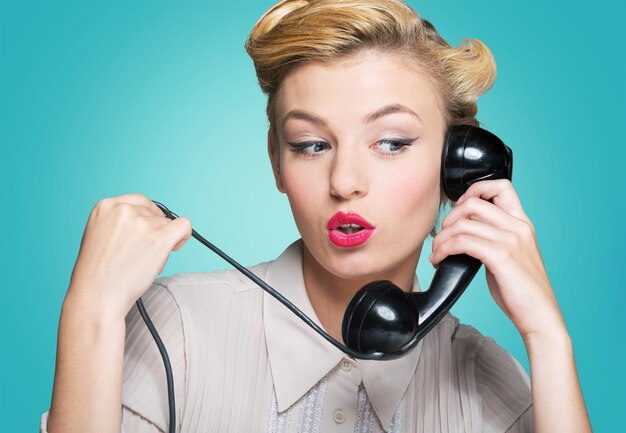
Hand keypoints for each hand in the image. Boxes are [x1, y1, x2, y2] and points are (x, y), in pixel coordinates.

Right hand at [66, 193, 191, 319]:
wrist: (96, 296)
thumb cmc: (97, 274)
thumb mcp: (98, 235)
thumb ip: (119, 223)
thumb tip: (150, 219)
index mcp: (105, 206)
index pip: (138, 201)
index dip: (148, 215)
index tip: (149, 228)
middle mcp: (123, 210)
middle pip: (154, 214)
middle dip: (153, 232)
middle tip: (141, 254)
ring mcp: (142, 223)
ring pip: (166, 224)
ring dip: (161, 242)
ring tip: (143, 263)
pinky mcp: (159, 238)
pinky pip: (184, 225)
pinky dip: (185, 235)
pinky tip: (176, 246)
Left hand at [429, 179, 565, 337]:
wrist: (541, 317)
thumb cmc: (522, 292)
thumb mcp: (510, 256)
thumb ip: (493, 239)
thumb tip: (464, 234)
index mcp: (523, 223)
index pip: (501, 186)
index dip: (475, 191)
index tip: (460, 209)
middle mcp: (518, 227)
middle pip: (473, 203)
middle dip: (449, 218)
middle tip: (442, 237)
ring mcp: (511, 240)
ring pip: (462, 224)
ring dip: (441, 239)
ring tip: (436, 253)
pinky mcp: (501, 256)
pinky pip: (462, 242)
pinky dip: (443, 249)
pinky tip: (439, 260)